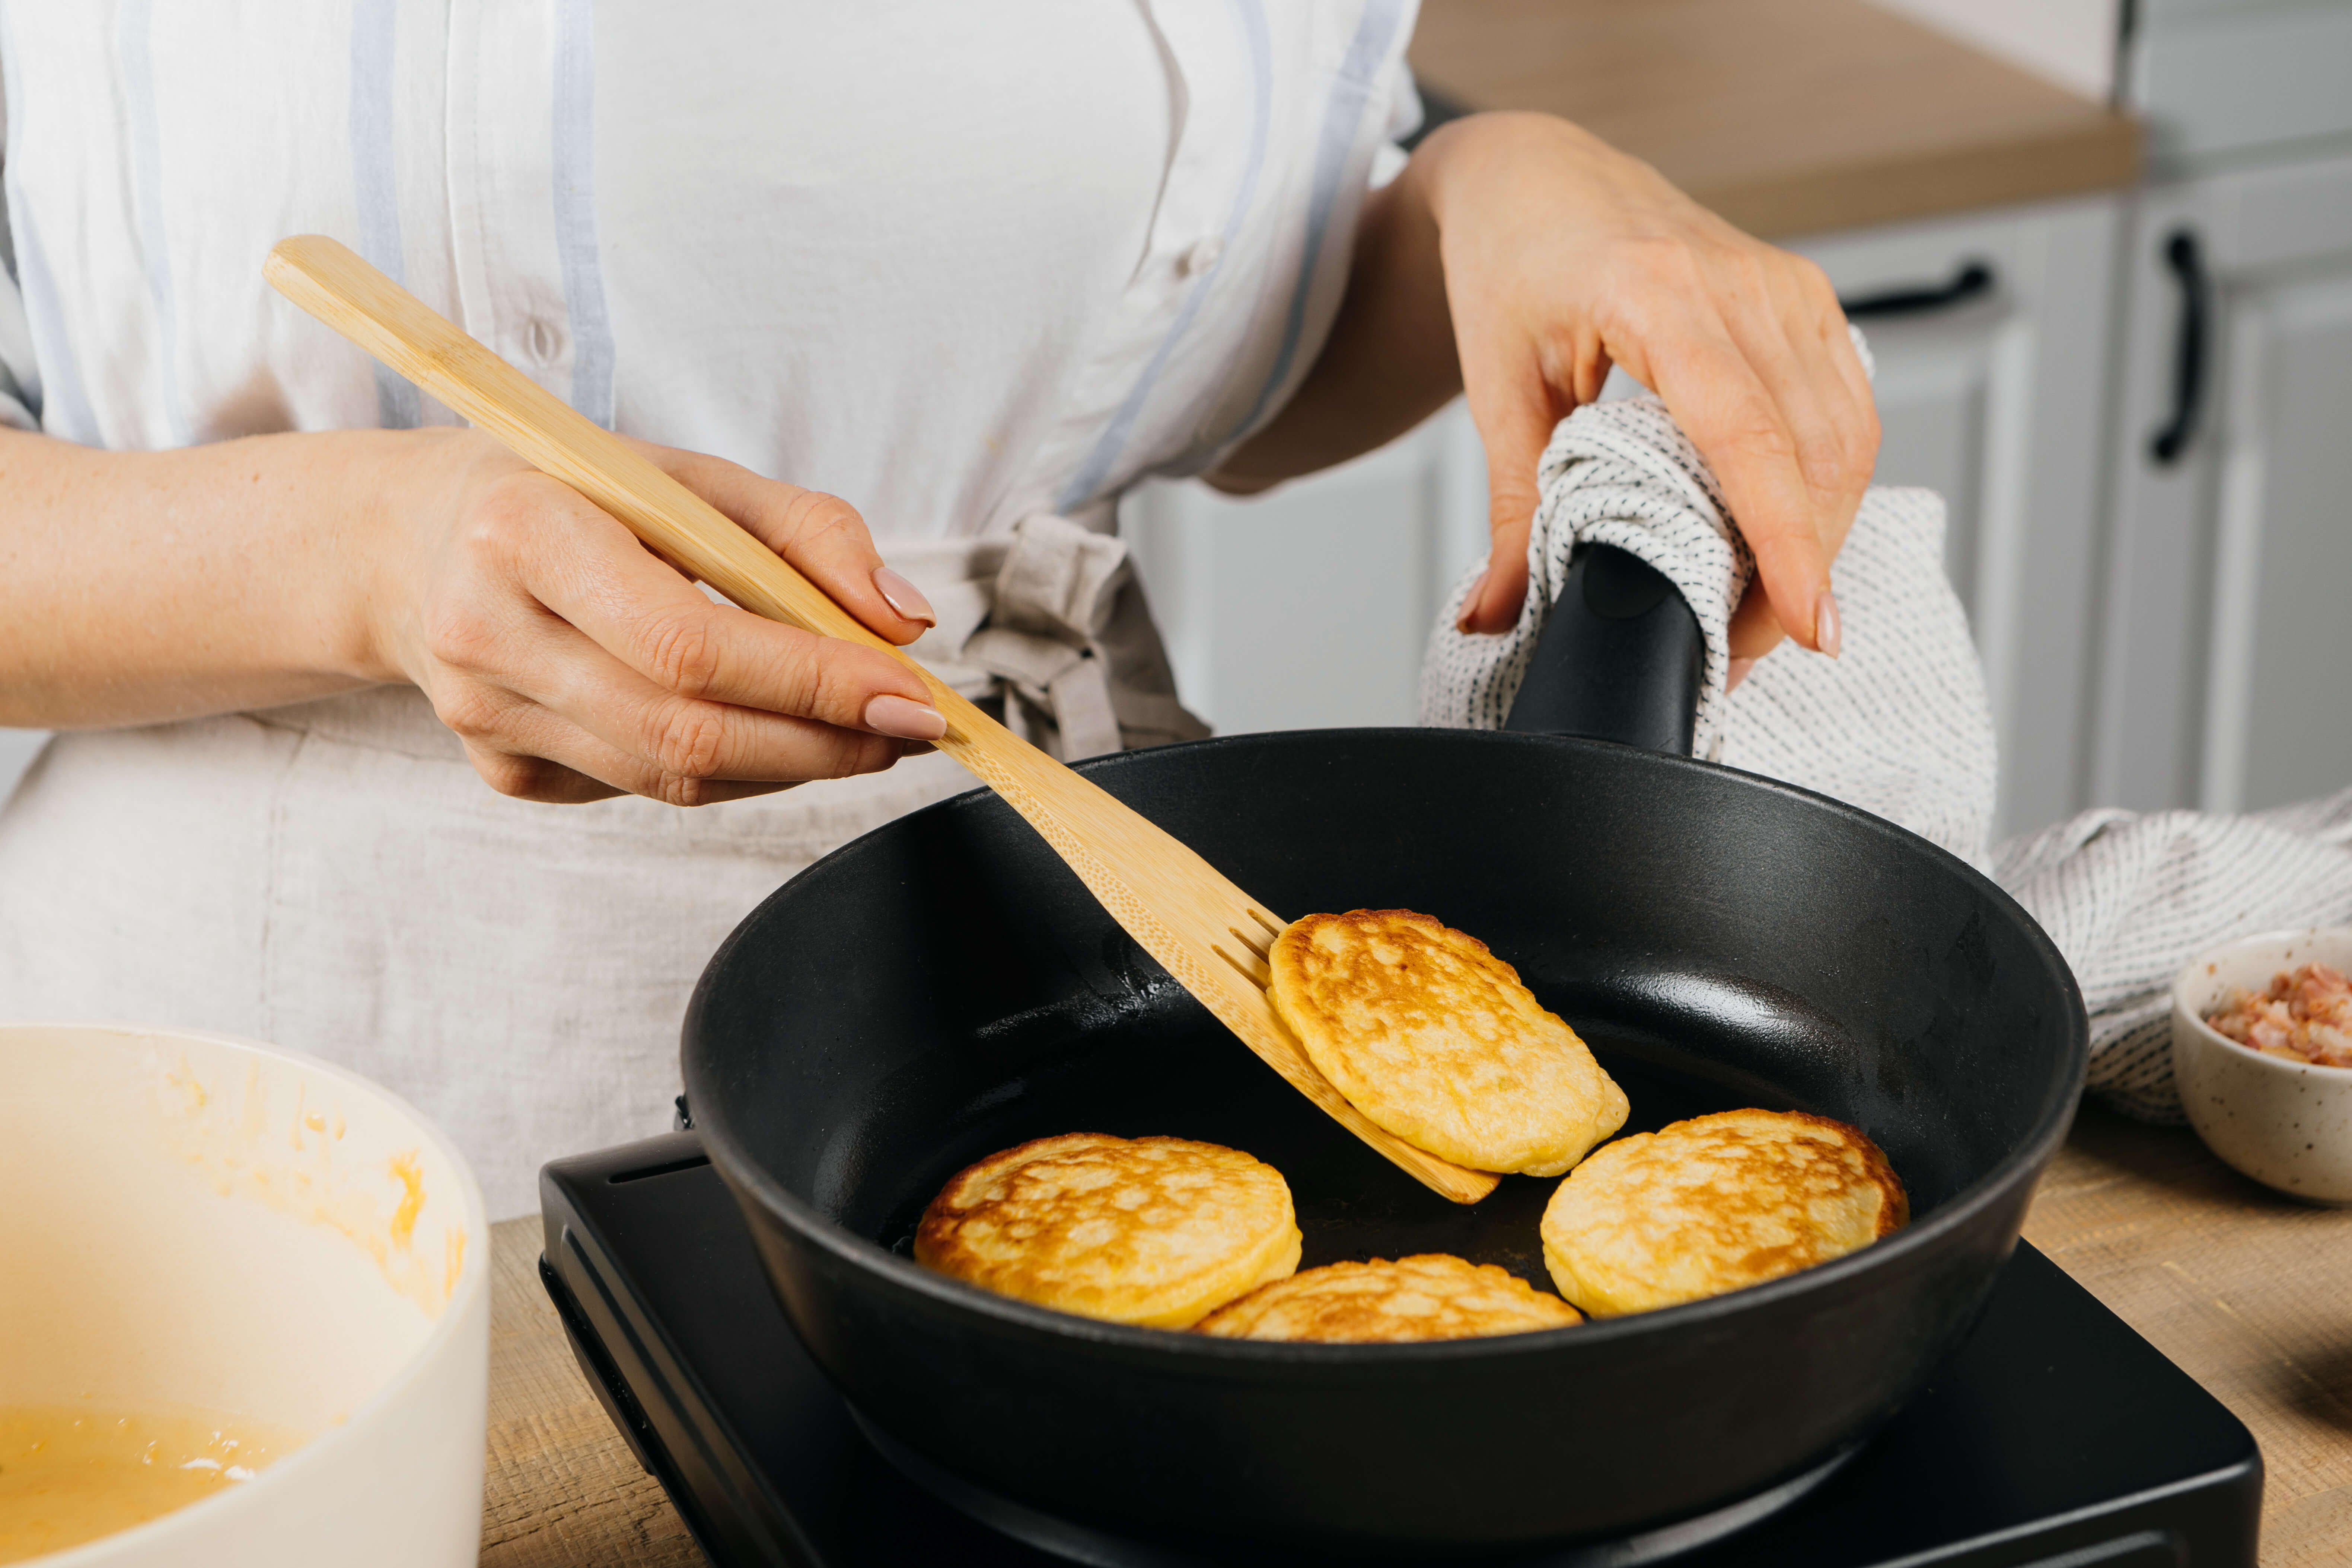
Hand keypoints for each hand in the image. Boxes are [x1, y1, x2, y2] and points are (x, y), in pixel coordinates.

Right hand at [367, 429, 945, 804]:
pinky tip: (768, 733)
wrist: (419, 540)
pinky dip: (734, 772)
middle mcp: (487, 634)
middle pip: (687, 731)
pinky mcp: (502, 770)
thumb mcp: (686, 475)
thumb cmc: (573, 494)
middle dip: (824, 741)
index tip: (911, 693)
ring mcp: (485, 717)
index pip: (689, 644)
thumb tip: (902, 620)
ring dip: (794, 765)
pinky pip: (647, 789)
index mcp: (523, 532)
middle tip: (912, 727)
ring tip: (865, 732)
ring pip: (675, 779)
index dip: (812, 682)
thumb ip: (806, 532)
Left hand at [1421, 114, 1877, 672]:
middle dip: (1797, 567)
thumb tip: (1495, 614)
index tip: (1806, 625)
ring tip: (1763, 611)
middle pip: (1815, 454)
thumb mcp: (1497, 389)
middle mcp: (1741, 283)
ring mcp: (1785, 287)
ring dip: (1819, 535)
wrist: (1537, 180)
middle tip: (1745, 651)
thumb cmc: (1512, 265)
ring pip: (1847, 439)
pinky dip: (1826, 486)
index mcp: (1657, 296)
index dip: (1784, 543)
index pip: (1749, 439)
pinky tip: (1787, 537)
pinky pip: (1845, 410)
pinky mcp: (1805, 300)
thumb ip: (1510, 510)